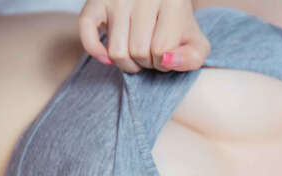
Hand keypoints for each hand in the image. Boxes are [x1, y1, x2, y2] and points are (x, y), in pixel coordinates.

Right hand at [78, 0, 210, 72]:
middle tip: (150, 54)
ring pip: (116, 51)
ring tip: (136, 54)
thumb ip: (192, 57)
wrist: (157, 2)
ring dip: (127, 63)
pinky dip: (96, 52)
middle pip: (138, 52)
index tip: (166, 54)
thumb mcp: (194, 42)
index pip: (161, 49)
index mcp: (172, 1)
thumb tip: (167, 61)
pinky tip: (108, 57)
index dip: (164, 62)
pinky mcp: (95, 2)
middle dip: (146, 63)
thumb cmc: (175, 27)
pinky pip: (87, 32)